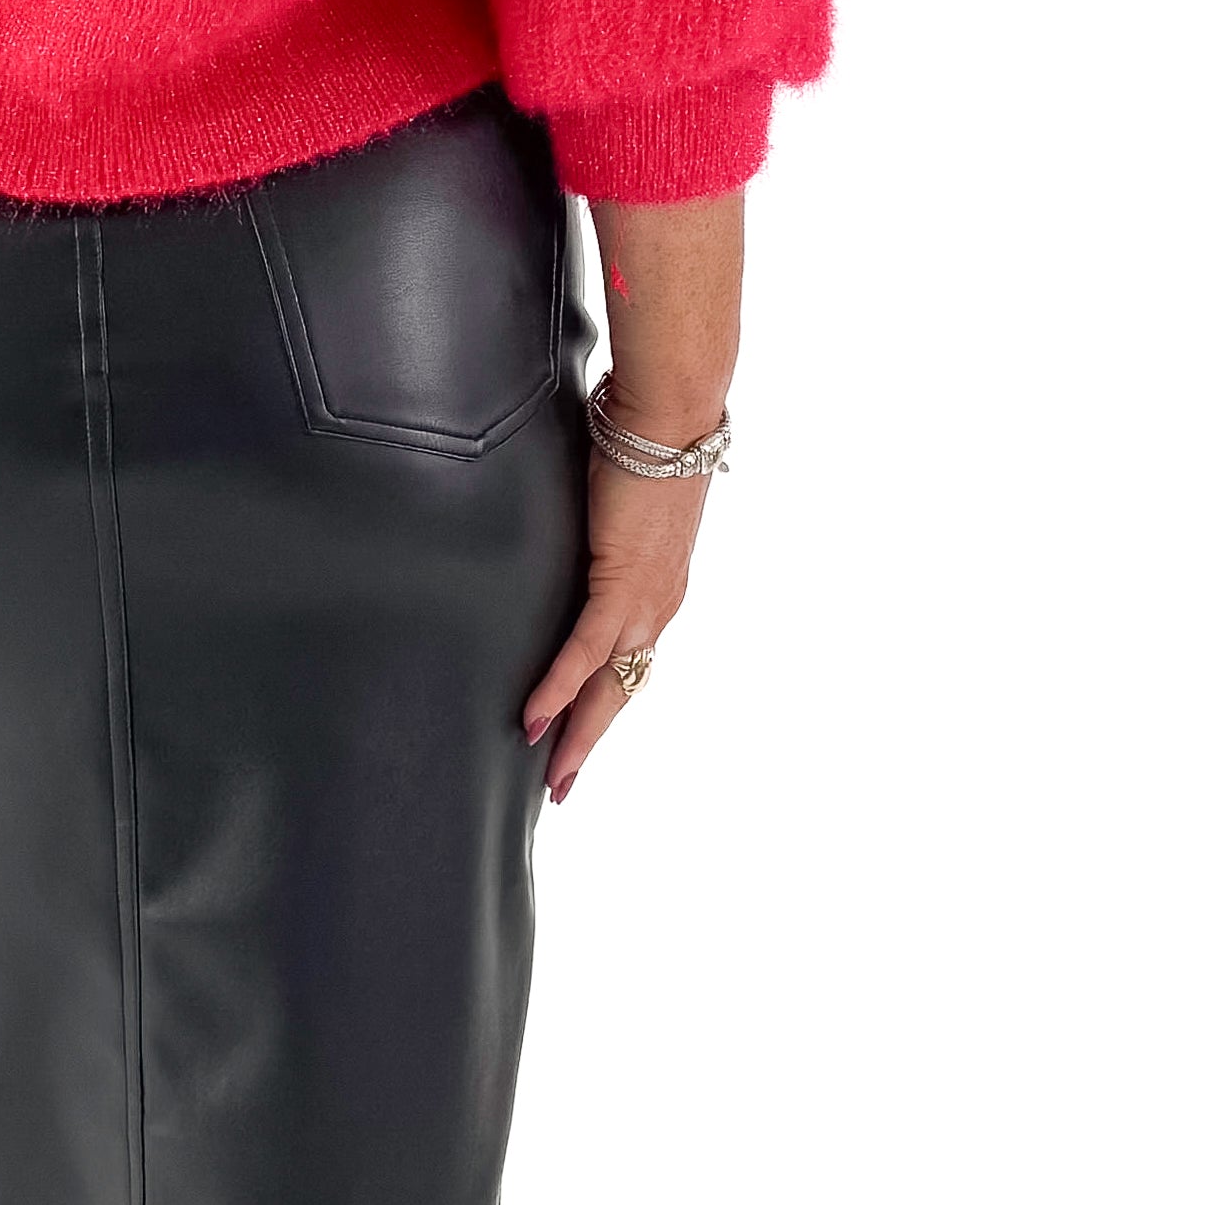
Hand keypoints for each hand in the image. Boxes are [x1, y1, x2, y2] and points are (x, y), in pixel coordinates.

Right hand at [521, 462, 710, 801]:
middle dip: (589, 741)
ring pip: (607, 683)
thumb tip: (569, 538)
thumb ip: (595, 536)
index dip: (599, 707)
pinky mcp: (624, 581)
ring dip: (577, 732)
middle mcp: (659, 606)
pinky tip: (536, 716)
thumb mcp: (613, 507)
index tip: (575, 743)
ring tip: (551, 774)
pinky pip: (587, 648)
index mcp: (659, 592)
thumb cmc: (641, 447)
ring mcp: (646, 599)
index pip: (626, 665)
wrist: (669, 417)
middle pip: (620, 690)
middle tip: (561, 788)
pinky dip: (560, 685)